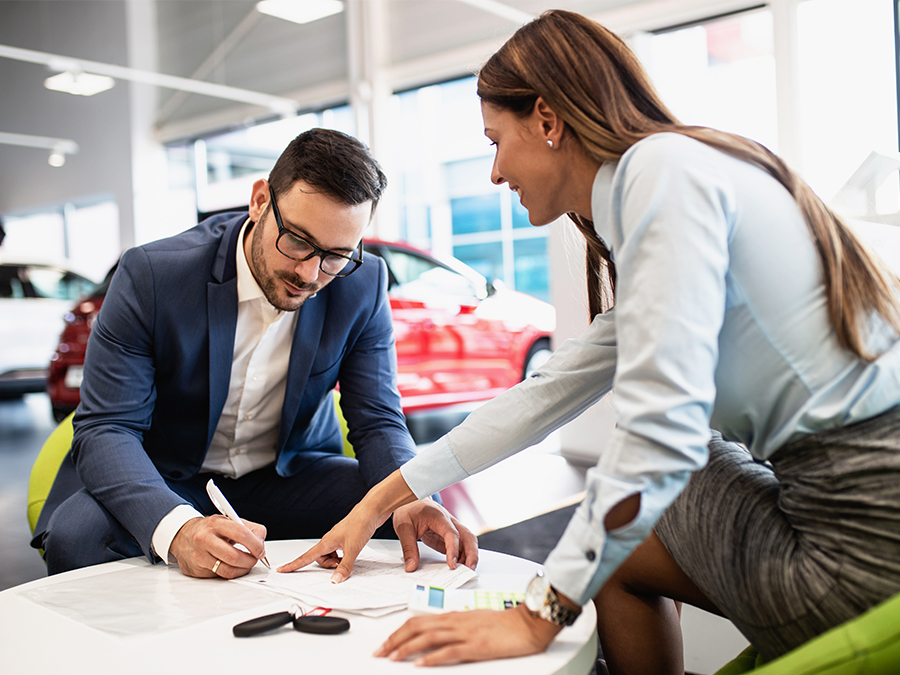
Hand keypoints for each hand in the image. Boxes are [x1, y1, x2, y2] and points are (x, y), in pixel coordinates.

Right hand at [169, 515, 266, 578]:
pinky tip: (232, 566)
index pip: (241, 534)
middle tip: (255, 559)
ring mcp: (199, 556)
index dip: (256, 545)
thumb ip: (250, 529)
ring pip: (227, 570)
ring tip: (245, 564)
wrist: (182, 535)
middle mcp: (204, 539)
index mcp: (216, 523)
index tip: (261, 551)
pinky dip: (230, 573)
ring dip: (242, 570)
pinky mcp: (196, 570)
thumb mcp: (229, 520)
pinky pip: (219, 576)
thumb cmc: (209, 529)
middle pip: (235, 557)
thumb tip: (261, 545)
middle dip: (250, 561)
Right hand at [276, 496, 387, 577]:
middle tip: (341, 564)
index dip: (293, 565)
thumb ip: (344, 566)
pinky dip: (344, 557)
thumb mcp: (353, 549)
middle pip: (321, 560)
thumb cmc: (360, 523)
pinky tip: (353, 554)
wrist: (372, 510)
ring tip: (349, 557)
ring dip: (338, 561)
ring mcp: (338, 539)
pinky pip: (340, 553)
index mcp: (326, 542)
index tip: (282, 569)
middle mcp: (330, 540)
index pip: (306, 557)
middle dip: (329, 566)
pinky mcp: (347, 538)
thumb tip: (335, 580)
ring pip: (331, 557)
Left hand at [373, 605, 560, 665]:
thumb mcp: (475, 621)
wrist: (527, 623)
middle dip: (395, 639)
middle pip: (417, 627)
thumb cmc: (504, 623)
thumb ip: (457, 625)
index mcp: (454, 616)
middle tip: (379, 651)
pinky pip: (449, 651)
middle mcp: (455, 621)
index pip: (419, 621)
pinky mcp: (476, 646)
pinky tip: (420, 663)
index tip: (386, 642)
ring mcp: (465, 633)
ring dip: (407, 648)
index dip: (399, 631)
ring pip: (428, 638)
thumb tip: (440, 632)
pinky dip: (432, 657)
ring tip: (392, 656)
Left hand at [392, 500, 478, 574]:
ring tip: (466, 571)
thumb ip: (408, 547)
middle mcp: (449, 522)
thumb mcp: (403, 527)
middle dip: (472, 553)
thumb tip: (411, 566)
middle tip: (469, 569)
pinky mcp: (447, 537)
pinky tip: (459, 567)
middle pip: (468, 536)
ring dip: (470, 556)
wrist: (410, 500)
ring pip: (467, 541)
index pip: (451, 533)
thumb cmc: (409, 509)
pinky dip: (462, 557)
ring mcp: (450, 529)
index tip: (452, 564)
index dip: (453, 549)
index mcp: (438, 516)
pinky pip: (459, 546)